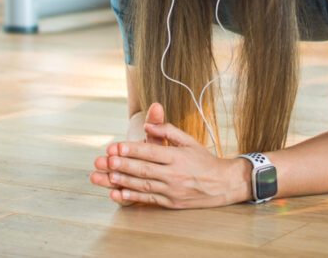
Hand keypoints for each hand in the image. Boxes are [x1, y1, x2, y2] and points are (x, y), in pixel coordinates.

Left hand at [91, 118, 249, 208]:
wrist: (222, 184)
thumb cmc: (203, 159)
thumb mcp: (188, 140)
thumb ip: (168, 130)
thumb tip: (148, 124)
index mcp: (178, 156)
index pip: (152, 152)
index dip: (133, 150)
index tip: (117, 147)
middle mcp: (174, 174)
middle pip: (144, 170)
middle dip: (123, 166)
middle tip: (105, 161)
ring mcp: (172, 190)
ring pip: (144, 185)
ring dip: (123, 181)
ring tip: (107, 177)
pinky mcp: (171, 203)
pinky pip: (149, 200)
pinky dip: (133, 197)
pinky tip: (118, 194)